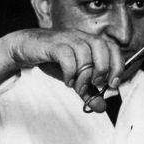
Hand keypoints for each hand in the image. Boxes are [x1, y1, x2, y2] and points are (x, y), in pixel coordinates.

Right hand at [0, 29, 124, 112]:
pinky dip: (70, 71)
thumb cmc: (53, 60)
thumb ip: (88, 92)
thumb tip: (102, 107)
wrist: (26, 49)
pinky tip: (67, 81)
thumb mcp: (74, 79)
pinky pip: (67, 55)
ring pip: (84, 52)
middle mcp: (81, 37)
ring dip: (84, 75)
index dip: (117, 66)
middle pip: (101, 46)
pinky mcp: (53, 44)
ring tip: (77, 86)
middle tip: (95, 84)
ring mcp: (67, 38)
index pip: (113, 48)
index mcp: (90, 42)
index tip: (112, 84)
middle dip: (102, 69)